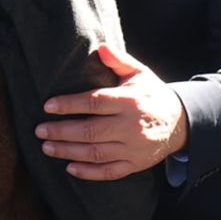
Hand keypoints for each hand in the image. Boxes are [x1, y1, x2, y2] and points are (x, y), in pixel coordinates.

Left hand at [35, 43, 187, 180]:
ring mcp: (133, 148)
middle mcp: (130, 126)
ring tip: (47, 147)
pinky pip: (109, 172)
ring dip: (68, 151)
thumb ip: (119, 60)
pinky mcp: (135, 164)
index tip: (48, 106)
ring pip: (96, 153)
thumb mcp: (139, 73)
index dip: (69, 104)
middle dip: (61, 131)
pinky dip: (89, 172)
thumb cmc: (152, 94)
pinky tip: (70, 168)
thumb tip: (100, 47)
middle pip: (90, 131)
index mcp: (129, 101)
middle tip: (39, 130)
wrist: (181, 122)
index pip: (94, 102)